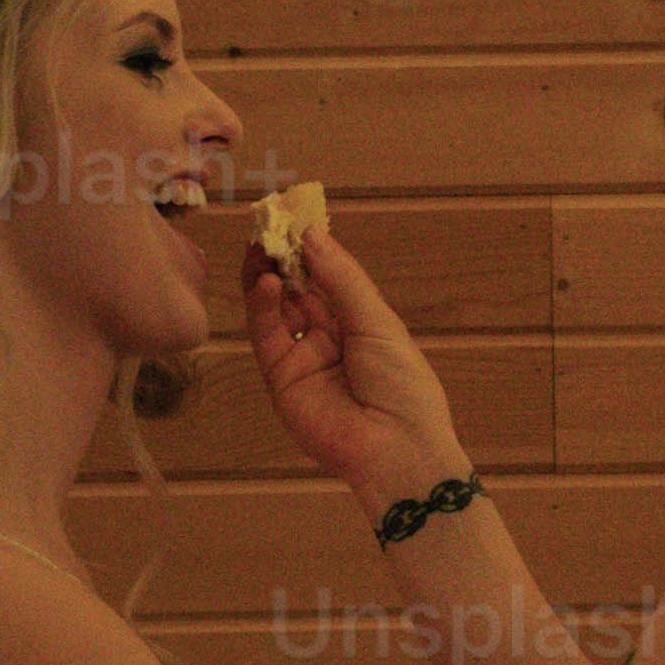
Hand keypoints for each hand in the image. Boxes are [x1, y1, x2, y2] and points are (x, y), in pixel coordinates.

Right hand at [238, 221, 465, 510]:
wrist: (395, 449)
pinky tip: (268, 282)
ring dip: (267, 274)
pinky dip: (263, 305)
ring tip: (261, 245)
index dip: (310, 246)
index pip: (328, 275)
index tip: (292, 215)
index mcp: (361, 321)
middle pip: (298, 286)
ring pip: (276, 306)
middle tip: (267, 223)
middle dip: (283, 255)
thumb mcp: (378, 322)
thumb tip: (312, 234)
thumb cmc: (403, 385)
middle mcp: (330, 336)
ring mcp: (303, 356)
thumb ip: (341, 279)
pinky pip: (267, 334)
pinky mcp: (280, 377)